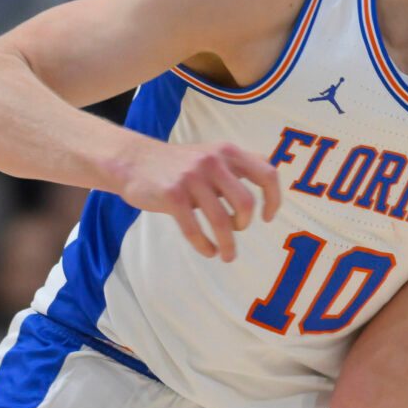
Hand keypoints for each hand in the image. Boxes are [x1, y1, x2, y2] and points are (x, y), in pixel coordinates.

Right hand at [109, 137, 282, 261]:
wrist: (134, 161)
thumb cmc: (178, 165)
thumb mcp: (211, 155)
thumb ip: (237, 166)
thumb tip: (268, 176)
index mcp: (228, 152)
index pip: (267, 174)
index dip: (273, 199)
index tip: (267, 217)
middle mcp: (213, 162)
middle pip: (246, 202)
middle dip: (245, 223)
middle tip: (238, 229)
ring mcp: (192, 178)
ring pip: (222, 221)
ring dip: (228, 244)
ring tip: (226, 255)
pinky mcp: (173, 196)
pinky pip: (195, 230)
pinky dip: (205, 246)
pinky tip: (208, 251)